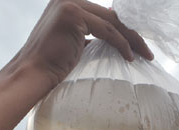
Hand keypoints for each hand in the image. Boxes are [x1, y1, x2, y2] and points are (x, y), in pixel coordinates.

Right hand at [13, 0, 152, 89]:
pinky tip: (130, 57)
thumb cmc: (50, 64)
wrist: (32, 73)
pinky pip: (107, 31)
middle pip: (110, 15)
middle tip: (147, 51)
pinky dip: (121, 44)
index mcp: (67, 1)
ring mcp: (70, 4)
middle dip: (131, 34)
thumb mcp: (73, 40)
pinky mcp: (73, 15)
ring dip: (131, 39)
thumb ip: (88, 31)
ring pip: (112, 22)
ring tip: (145, 55)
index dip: (123, 28)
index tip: (138, 43)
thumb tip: (112, 32)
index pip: (104, 13)